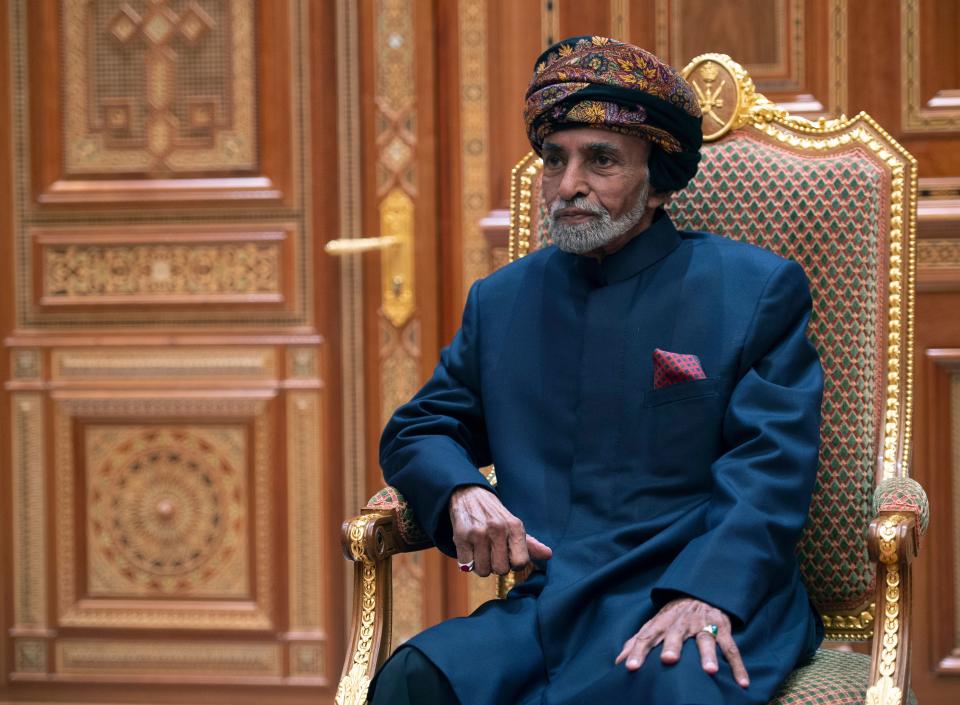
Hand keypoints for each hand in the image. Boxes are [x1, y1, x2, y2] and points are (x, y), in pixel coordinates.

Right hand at [449, 486, 551, 576]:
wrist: (469, 495)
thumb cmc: (495, 515)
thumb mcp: (514, 525)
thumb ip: (530, 543)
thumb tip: (548, 555)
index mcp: (515, 526)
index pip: (520, 562)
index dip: (514, 564)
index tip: (508, 556)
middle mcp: (498, 528)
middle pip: (501, 570)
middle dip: (496, 566)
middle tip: (493, 553)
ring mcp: (478, 532)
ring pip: (483, 570)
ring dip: (481, 565)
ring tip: (481, 550)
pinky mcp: (461, 536)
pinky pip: (467, 565)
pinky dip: (468, 561)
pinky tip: (470, 548)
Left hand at [615, 597, 748, 687]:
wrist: (700, 592)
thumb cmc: (673, 616)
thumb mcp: (654, 624)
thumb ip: (637, 641)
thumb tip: (618, 661)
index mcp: (662, 622)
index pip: (646, 636)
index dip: (637, 651)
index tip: (630, 668)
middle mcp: (682, 623)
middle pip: (676, 634)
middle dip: (673, 646)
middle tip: (668, 660)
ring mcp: (703, 625)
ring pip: (707, 639)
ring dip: (708, 655)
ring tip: (710, 671)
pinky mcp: (722, 629)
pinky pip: (732, 648)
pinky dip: (738, 666)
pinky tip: (742, 682)